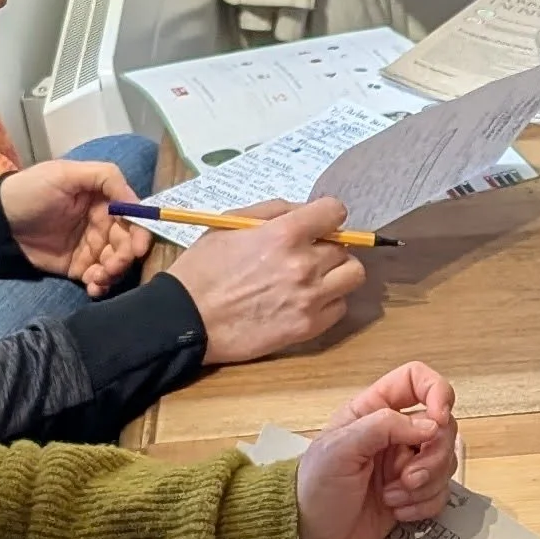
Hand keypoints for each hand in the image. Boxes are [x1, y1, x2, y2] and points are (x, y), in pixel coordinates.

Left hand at [0, 158, 149, 293]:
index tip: (138, 248)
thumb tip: (135, 200)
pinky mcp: (78, 267)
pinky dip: (100, 284)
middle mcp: (102, 224)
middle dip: (125, 257)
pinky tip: (93, 286)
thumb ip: (104, 177)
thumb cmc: (32, 189)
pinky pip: (98, 278)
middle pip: (127, 244)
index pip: (132, 218)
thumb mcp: (65, 173)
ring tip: (98, 277)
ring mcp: (91, 247)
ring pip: (115, 263)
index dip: (140, 233)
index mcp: (104, 200)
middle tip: (112, 266)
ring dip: (113, 273)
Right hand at [165, 199, 366, 363]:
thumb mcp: (230, 224)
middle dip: (328, 246)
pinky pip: (340, 307)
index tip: (318, 224)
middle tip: (308, 255)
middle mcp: (304, 264)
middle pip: (345, 247)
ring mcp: (310, 298)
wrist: (186, 320)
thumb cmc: (203, 269)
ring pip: (352, 276)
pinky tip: (306, 301)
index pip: (335, 211)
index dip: (327, 216)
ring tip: (315, 278)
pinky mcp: (308, 327)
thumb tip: (305, 211)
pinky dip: (329, 302)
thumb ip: (273, 212)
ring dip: (337, 273)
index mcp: (284, 234)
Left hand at [295, 364, 458, 538]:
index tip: (437, 421)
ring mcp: (405, 465)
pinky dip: (424, 504)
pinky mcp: (413, 495)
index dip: (437, 393)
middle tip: (406, 478)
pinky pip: (441, 492)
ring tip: (391, 498)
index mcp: (373, 411)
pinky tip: (397, 512)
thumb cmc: (314, 490)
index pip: (416, 379)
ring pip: (445, 461)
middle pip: (442, 426)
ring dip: (425, 484)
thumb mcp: (339, 450)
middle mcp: (394, 434)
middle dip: (431, 456)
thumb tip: (433, 425)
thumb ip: (385, 427)